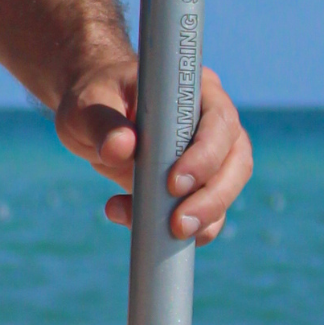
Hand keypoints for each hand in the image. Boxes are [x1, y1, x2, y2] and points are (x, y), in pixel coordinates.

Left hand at [55, 60, 253, 243]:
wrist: (92, 114)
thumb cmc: (94, 99)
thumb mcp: (88, 105)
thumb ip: (102, 123)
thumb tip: (121, 147)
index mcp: (192, 91)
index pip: (219, 120)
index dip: (206, 155)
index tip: (173, 183)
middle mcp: (209, 122)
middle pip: (235, 162)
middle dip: (212, 199)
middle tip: (178, 225)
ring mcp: (207, 156)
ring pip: (226, 191)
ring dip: (203, 221)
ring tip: (164, 233)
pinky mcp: (194, 186)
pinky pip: (203, 214)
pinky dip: (180, 231)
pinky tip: (139, 226)